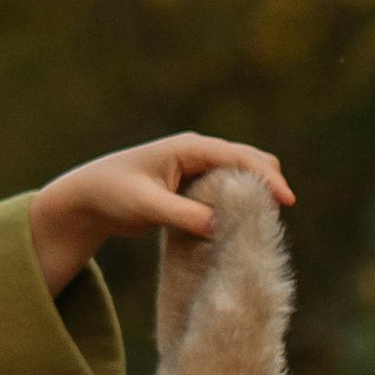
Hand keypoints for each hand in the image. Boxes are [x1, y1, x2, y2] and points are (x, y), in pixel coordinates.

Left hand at [27, 132, 294, 296]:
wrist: (88, 198)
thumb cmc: (112, 193)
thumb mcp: (146, 206)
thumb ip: (182, 215)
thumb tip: (220, 227)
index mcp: (188, 148)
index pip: (238, 157)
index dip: (265, 178)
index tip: (286, 201)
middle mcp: (197, 153)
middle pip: (249, 160)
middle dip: (268, 183)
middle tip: (279, 215)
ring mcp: (197, 169)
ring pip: (240, 176)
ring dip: (255, 195)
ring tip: (266, 223)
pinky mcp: (193, 187)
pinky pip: (226, 192)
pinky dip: (239, 205)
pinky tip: (244, 227)